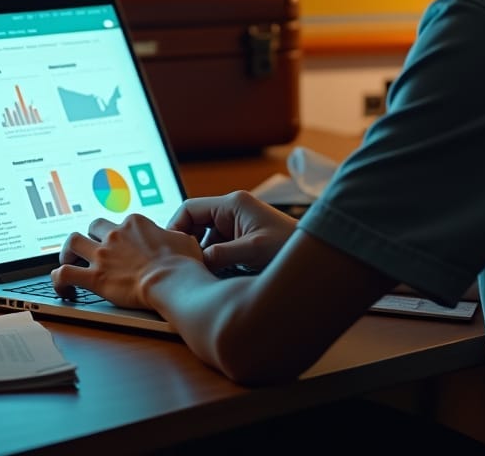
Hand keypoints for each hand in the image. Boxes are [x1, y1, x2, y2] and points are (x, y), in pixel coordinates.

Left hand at [51, 214, 203, 307]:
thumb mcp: (183, 240)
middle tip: (92, 250)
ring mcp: (103, 254)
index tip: (122, 246)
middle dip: (91, 237)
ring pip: (72, 242)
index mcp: (135, 223)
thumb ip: (172, 236)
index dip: (119, 234)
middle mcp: (115, 234)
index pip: (119, 222)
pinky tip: (63, 287)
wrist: (172, 281)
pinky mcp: (95, 277)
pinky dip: (59, 279)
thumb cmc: (182, 263)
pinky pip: (64, 274)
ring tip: (69, 261)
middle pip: (93, 226)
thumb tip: (176, 240)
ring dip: (68, 252)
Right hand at [168, 190, 298, 273]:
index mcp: (232, 204)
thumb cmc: (289, 247)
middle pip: (194, 224)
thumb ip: (222, 254)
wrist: (316, 260)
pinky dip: (211, 263)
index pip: (189, 208)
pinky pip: (216, 249)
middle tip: (182, 268)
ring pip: (204, 239)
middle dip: (187, 245)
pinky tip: (213, 279)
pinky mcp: (241, 240)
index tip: (168, 251)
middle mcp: (232, 212)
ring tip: (198, 276)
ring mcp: (237, 226)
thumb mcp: (253, 251)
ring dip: (200, 257)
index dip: (175, 227)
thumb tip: (196, 262)